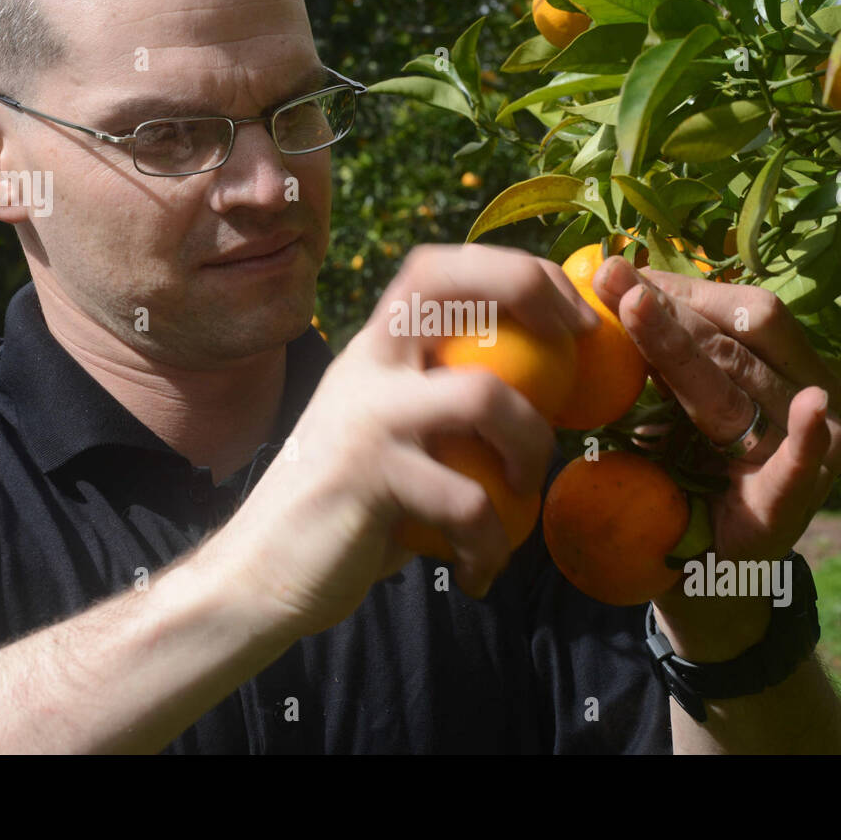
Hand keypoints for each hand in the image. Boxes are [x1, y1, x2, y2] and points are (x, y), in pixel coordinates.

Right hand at [207, 244, 597, 641]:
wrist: (261, 571)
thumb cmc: (346, 503)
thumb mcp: (390, 432)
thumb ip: (439, 399)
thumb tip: (545, 384)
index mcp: (374, 349)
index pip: (438, 268)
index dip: (514, 270)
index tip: (573, 308)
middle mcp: (365, 366)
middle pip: (444, 285)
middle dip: (528, 290)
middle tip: (579, 341)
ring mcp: (364, 418)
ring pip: (482, 397)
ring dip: (531, 447)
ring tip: (525, 491)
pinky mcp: (366, 480)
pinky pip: (467, 501)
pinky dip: (491, 542)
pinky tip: (480, 570)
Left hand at [594, 259, 840, 655]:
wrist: (699, 577)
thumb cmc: (685, 481)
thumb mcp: (673, 410)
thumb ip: (663, 358)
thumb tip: (611, 277)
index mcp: (780, 371)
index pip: (739, 311)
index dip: (680, 287)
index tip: (616, 268)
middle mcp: (805, 400)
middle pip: (737, 339)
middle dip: (666, 307)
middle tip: (610, 279)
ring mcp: (807, 454)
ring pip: (740, 389)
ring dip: (682, 347)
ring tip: (635, 310)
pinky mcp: (790, 509)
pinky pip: (801, 472)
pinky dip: (807, 444)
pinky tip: (816, 413)